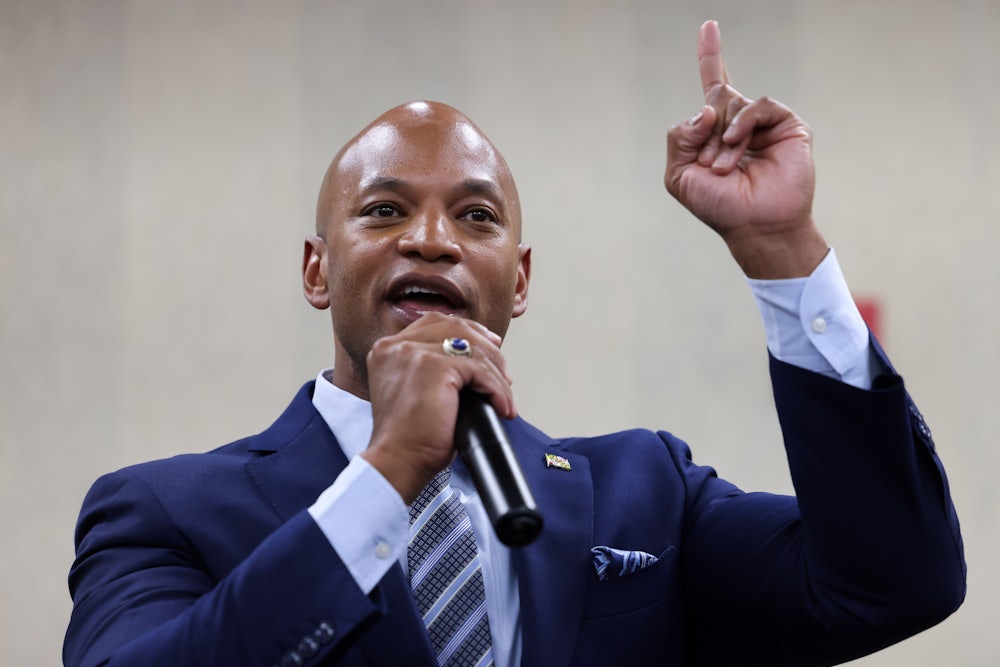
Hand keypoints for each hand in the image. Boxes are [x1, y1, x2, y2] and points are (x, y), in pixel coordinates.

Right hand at [361, 313, 515, 503]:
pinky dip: (496, 389)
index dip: (466, 330)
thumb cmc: (408, 439)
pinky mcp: (434, 367)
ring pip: (472, 348)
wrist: (397, 462)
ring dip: (496, 374)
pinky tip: (501, 406)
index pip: (433, 323)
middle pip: (454, 326)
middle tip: (504, 372)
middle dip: (486, 346)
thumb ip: (433, 370)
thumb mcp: (415, 393)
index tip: (489, 345)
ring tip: (504, 397)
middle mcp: (397, 346)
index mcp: (387, 349)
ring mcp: (414, 353)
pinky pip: (479, 370)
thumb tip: (475, 360)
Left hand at [664, 20, 827, 277]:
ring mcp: (765, 124)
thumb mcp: (679, 176)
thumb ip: (679, 138)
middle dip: (706, 132)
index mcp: (716, 132)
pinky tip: (738, 144)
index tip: (709, 26)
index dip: (710, 55)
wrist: (755, 226)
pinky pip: (759, 105)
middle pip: (715, 96)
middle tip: (712, 166)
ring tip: (727, 168)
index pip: (712, 86)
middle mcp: (741, 123)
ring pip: (732, 103)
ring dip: (723, 138)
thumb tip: (706, 110)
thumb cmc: (719, 206)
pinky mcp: (787, 126)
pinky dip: (743, 123)